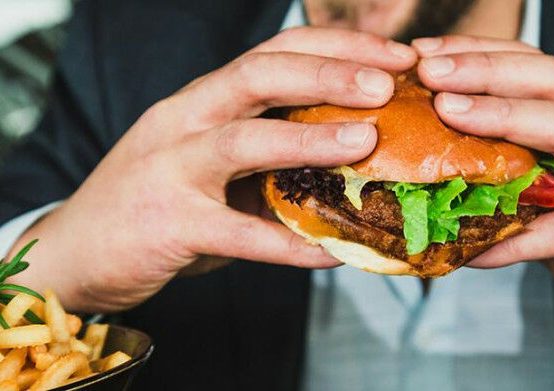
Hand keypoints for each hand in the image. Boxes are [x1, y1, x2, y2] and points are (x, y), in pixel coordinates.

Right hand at [8, 27, 416, 312]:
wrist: (77, 249)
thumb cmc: (159, 200)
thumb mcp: (212, 160)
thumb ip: (268, 153)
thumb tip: (353, 159)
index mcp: (204, 98)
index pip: (275, 52)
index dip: (338, 49)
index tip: (395, 58)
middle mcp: (185, 118)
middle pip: (259, 75)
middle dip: (329, 73)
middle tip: (389, 84)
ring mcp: (171, 168)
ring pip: (242, 141)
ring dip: (309, 139)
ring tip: (366, 142)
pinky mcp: (168, 224)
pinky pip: (237, 234)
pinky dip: (288, 244)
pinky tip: (333, 253)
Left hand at [413, 35, 553, 374]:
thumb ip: (533, 188)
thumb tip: (460, 186)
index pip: (544, 69)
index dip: (487, 54)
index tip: (432, 56)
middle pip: (553, 78)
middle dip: (486, 67)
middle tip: (428, 70)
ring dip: (501, 114)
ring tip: (446, 112)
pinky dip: (513, 238)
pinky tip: (472, 250)